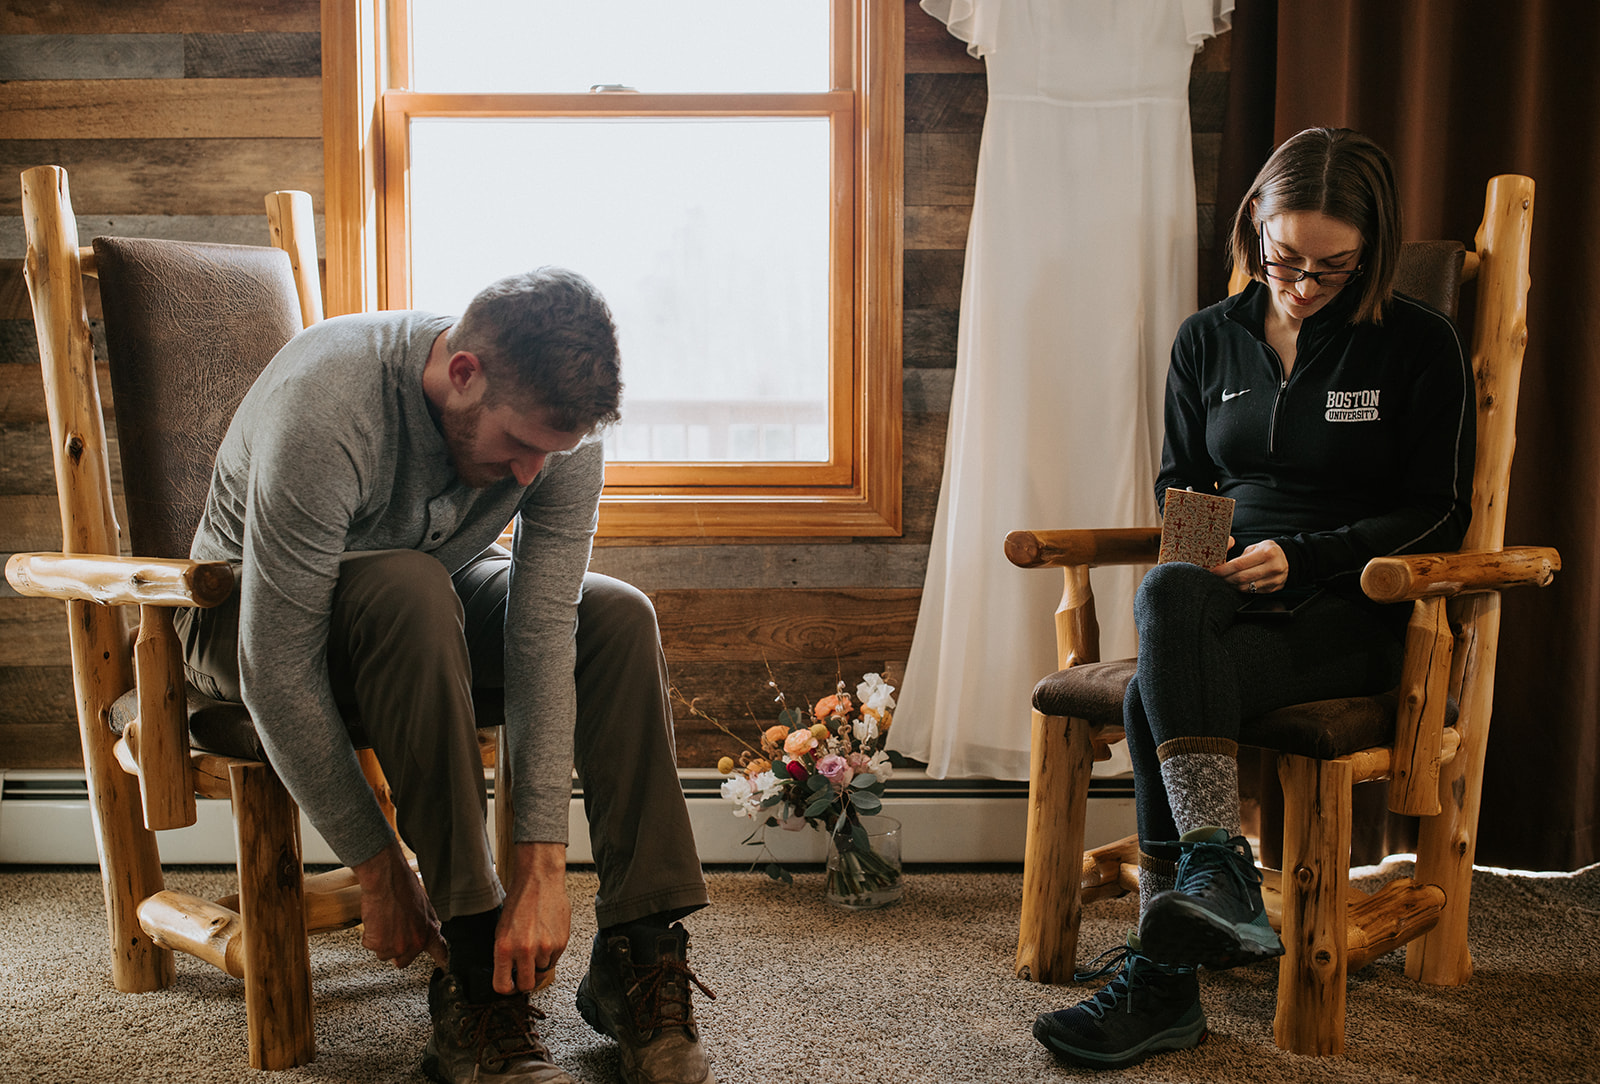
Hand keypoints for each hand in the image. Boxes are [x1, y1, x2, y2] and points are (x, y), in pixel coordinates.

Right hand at [352, 838, 447, 970]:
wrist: (386, 880)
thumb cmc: (403, 887)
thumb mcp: (423, 906)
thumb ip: (424, 925)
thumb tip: (422, 932)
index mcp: (428, 932)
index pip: (440, 953)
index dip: (442, 962)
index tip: (443, 967)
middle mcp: (414, 944)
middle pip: (402, 961)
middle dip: (396, 950)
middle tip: (391, 932)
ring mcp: (396, 946)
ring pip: (384, 953)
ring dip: (381, 941)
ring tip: (383, 919)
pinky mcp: (378, 944)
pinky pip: (370, 945)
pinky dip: (369, 935)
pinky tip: (375, 918)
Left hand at [493, 842, 570, 994]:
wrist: (540, 881)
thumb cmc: (519, 902)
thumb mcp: (502, 930)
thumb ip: (505, 954)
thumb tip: (509, 974)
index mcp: (505, 948)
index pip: (503, 985)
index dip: (507, 989)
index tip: (510, 986)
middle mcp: (525, 951)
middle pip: (526, 985)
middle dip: (525, 982)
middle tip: (525, 972)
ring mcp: (545, 948)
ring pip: (542, 971)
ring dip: (539, 963)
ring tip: (536, 942)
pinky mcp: (561, 943)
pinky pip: (554, 960)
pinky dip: (550, 953)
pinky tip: (546, 936)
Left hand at [1210, 539, 1288, 593]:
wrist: (1289, 559)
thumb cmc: (1268, 551)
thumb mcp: (1256, 547)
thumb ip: (1241, 557)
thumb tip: (1222, 566)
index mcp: (1267, 553)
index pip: (1239, 564)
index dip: (1224, 569)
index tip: (1213, 571)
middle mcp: (1272, 567)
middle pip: (1241, 578)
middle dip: (1225, 578)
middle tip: (1216, 577)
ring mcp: (1274, 580)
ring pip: (1246, 587)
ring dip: (1232, 585)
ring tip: (1225, 580)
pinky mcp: (1273, 589)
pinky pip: (1252, 592)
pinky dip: (1241, 588)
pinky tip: (1236, 584)